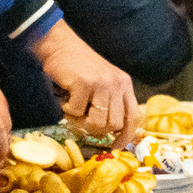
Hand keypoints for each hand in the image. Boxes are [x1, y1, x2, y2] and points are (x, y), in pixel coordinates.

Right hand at [30, 21, 137, 143]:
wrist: (59, 45)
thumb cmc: (78, 67)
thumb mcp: (102, 82)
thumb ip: (109, 102)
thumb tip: (109, 133)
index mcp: (124, 85)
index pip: (133, 117)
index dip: (125, 136)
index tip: (115, 147)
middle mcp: (118, 84)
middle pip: (114, 125)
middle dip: (96, 129)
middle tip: (82, 120)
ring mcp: (102, 83)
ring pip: (98, 123)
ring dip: (81, 122)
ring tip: (73, 109)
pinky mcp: (84, 84)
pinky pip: (76, 112)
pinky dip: (67, 110)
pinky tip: (65, 98)